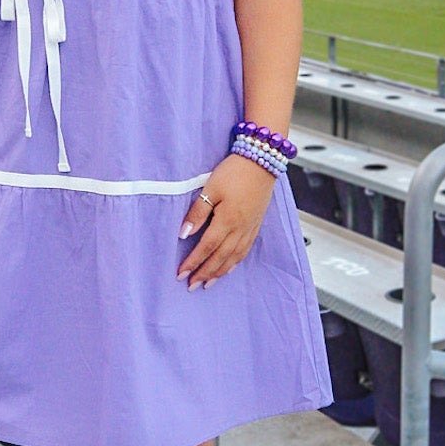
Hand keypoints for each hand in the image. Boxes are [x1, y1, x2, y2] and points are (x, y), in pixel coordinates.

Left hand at [176, 152, 275, 289]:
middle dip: (204, 273)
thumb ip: (197, 212)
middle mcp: (240, 228)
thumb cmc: (235, 171)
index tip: (181, 273)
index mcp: (228, 220)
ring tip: (208, 283)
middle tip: (191, 285)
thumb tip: (184, 234)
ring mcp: (250, 228)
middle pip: (220, 257)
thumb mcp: (210, 188)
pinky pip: (245, 250)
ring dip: (219, 272)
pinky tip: (228, 267)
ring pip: (234, 257)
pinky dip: (235, 262)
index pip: (206, 247)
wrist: (262, 160)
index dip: (193, 262)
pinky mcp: (256, 224)